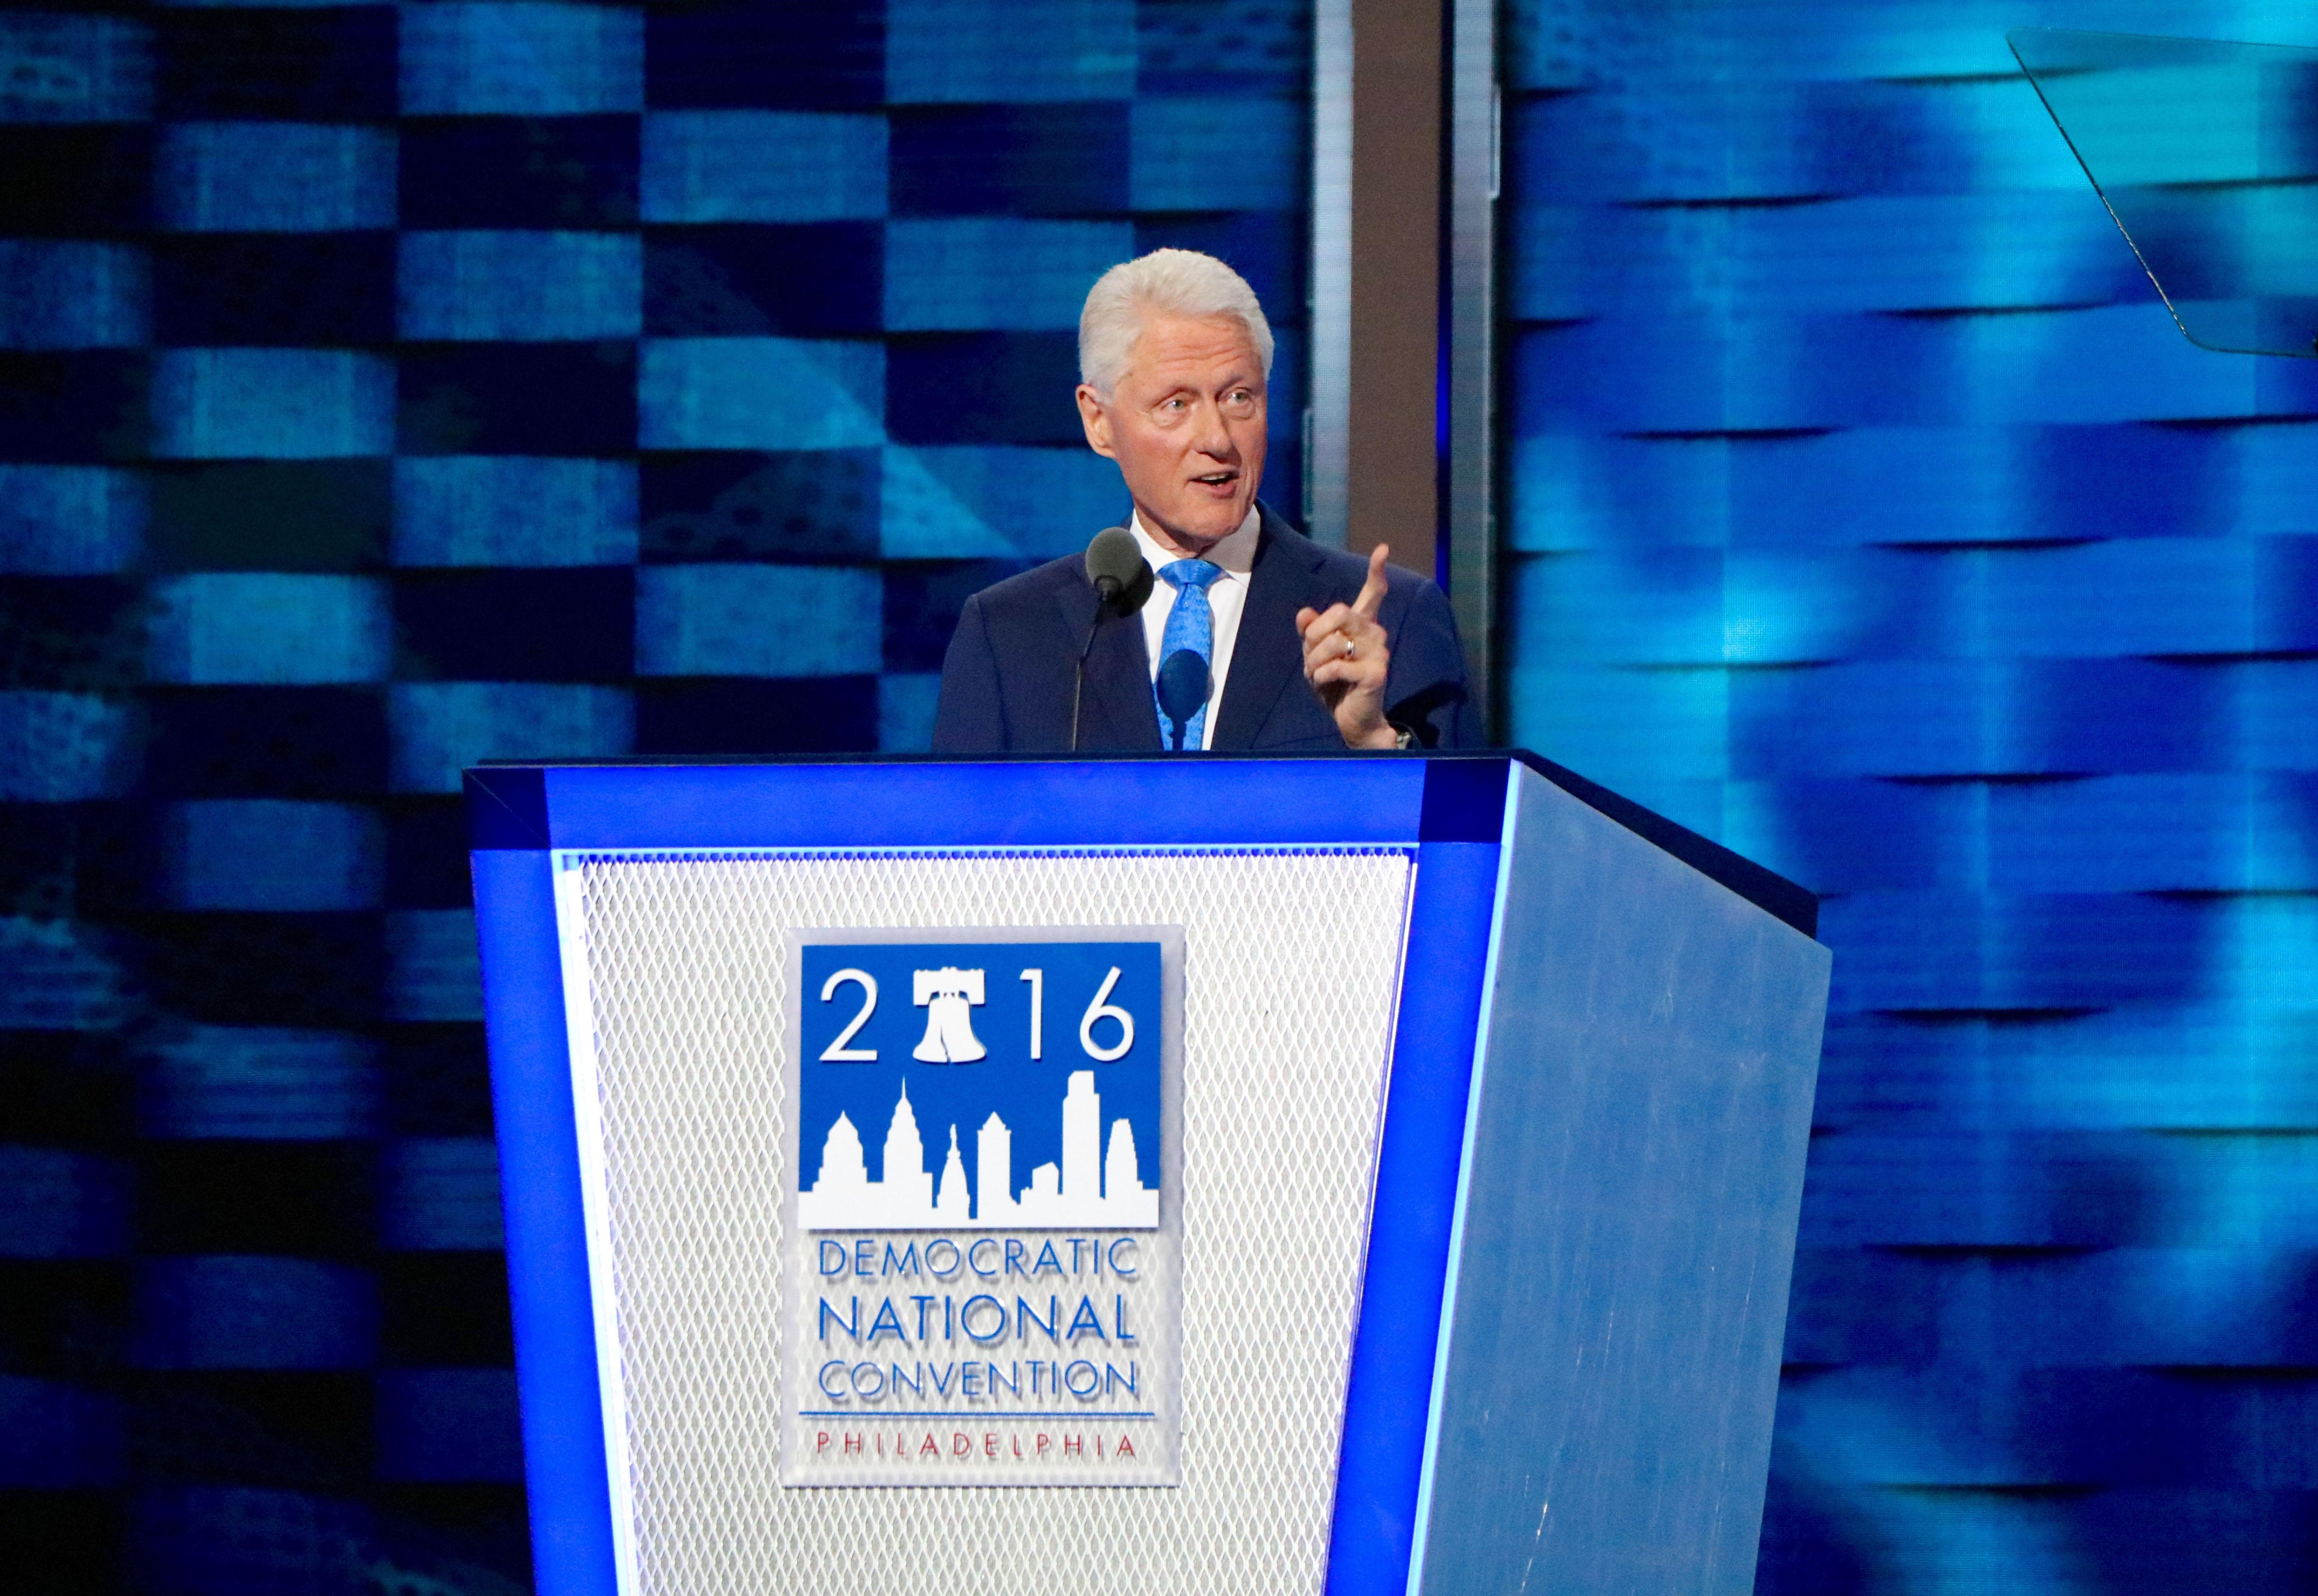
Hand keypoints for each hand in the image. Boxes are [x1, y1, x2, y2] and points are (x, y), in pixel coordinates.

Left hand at [1297, 544, 1397, 749]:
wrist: (1350, 719)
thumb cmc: (1334, 685)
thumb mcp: (1315, 656)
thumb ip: (1310, 634)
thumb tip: (1304, 612)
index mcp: (1362, 626)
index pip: (1372, 594)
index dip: (1376, 572)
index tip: (1383, 549)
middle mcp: (1375, 633)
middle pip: (1338, 612)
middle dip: (1314, 635)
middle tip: (1310, 657)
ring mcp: (1379, 651)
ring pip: (1334, 641)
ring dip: (1314, 661)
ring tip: (1317, 675)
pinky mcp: (1377, 672)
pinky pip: (1336, 665)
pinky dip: (1321, 676)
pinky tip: (1324, 684)